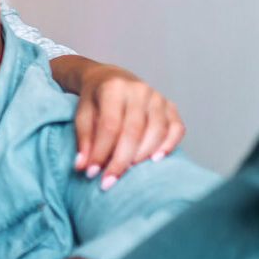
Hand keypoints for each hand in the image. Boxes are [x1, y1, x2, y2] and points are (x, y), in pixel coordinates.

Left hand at [72, 66, 184, 187]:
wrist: (110, 78)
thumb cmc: (95, 99)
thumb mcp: (82, 114)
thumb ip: (83, 138)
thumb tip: (83, 166)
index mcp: (113, 87)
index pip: (110, 125)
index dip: (101, 152)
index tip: (92, 173)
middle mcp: (138, 90)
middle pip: (134, 130)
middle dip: (121, 160)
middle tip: (110, 180)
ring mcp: (157, 97)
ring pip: (157, 130)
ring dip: (143, 155)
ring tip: (128, 170)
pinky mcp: (170, 105)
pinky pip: (176, 128)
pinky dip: (169, 145)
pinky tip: (155, 159)